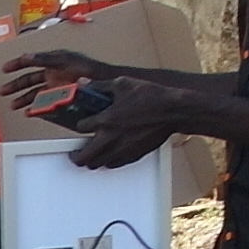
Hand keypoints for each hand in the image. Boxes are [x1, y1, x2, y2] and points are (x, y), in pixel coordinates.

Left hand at [68, 77, 197, 169]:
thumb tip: (83, 83)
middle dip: (76, 156)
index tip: (82, 123)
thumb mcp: (122, 84)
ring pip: (97, 165)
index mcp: (105, 119)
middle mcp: (111, 138)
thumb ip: (100, 85)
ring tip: (91, 155)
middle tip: (74, 154)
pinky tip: (109, 155)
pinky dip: (108, 162)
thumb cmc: (151, 96)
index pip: (81, 127)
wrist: (173, 111)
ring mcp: (122, 149)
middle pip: (84, 157)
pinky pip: (114, 165)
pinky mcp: (133, 155)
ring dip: (91, 161)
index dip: (80, 124)